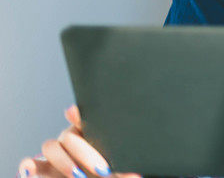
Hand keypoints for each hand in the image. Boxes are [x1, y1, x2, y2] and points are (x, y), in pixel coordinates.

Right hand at [17, 104, 141, 177]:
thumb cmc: (106, 174)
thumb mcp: (116, 170)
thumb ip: (122, 170)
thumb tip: (136, 176)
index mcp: (90, 133)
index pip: (84, 119)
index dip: (79, 115)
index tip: (77, 113)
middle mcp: (70, 141)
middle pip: (69, 135)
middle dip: (84, 151)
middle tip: (102, 168)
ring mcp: (54, 156)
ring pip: (50, 146)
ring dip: (64, 161)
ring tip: (79, 175)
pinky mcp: (41, 170)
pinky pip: (28, 164)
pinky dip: (28, 167)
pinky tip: (31, 173)